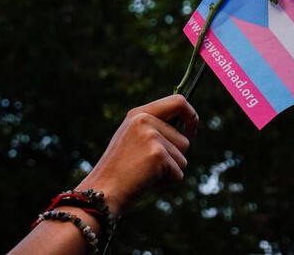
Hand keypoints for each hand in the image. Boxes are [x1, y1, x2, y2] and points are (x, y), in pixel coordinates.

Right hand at [75, 94, 198, 215]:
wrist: (102, 191)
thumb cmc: (119, 172)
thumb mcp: (133, 141)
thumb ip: (155, 131)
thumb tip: (186, 132)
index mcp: (138, 114)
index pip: (178, 101)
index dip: (191, 116)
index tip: (191, 131)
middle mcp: (145, 120)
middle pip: (184, 139)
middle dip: (174, 158)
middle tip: (148, 166)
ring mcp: (151, 136)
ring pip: (183, 158)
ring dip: (169, 171)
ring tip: (145, 173)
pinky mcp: (158, 154)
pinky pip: (178, 173)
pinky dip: (166, 183)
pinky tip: (146, 181)